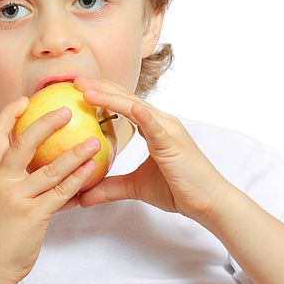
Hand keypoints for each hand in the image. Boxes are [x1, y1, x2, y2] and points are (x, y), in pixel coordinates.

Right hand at [0, 96, 99, 283]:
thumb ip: (16, 177)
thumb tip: (42, 159)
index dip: (9, 115)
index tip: (25, 101)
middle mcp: (2, 181)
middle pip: (23, 143)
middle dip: (45, 123)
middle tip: (66, 110)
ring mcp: (17, 198)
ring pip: (49, 168)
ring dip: (75, 152)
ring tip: (96, 140)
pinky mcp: (33, 215)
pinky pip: (61, 193)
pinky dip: (78, 179)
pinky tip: (93, 170)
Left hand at [74, 76, 231, 221]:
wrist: (209, 202)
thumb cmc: (178, 190)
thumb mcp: (135, 187)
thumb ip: (109, 188)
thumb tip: (82, 197)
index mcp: (153, 127)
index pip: (123, 104)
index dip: (102, 94)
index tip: (78, 89)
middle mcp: (161, 122)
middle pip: (125, 98)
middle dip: (100, 87)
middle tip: (75, 81)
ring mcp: (168, 129)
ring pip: (135, 107)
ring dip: (110, 97)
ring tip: (87, 91)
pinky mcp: (174, 143)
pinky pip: (156, 126)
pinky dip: (143, 115)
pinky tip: (130, 106)